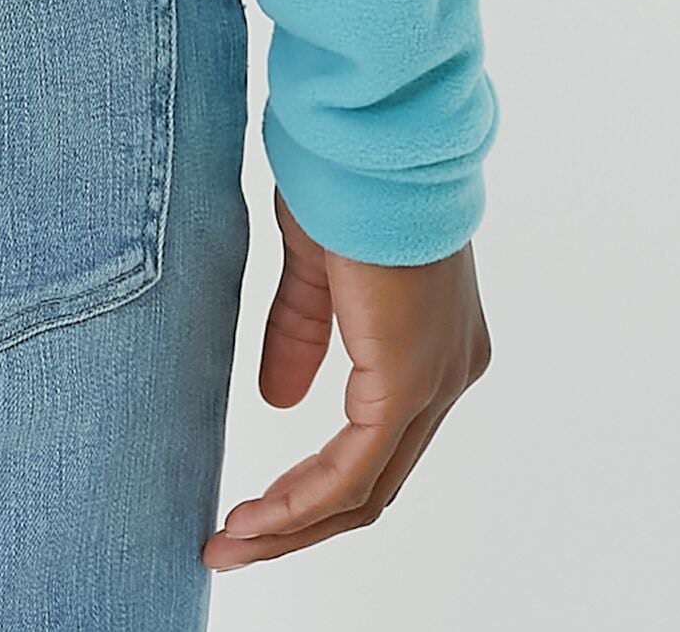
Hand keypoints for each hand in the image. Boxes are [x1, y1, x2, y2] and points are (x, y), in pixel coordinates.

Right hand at [203, 190, 488, 570]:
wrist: (367, 136)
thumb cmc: (346, 175)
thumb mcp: (316, 266)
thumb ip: (303, 333)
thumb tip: (280, 402)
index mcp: (433, 341)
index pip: (377, 440)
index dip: (313, 483)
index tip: (251, 506)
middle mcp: (449, 370)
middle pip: (374, 480)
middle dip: (297, 522)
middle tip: (233, 542)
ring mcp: (436, 379)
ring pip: (366, 488)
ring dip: (292, 524)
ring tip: (230, 542)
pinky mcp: (407, 380)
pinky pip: (354, 470)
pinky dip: (300, 501)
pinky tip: (257, 517)